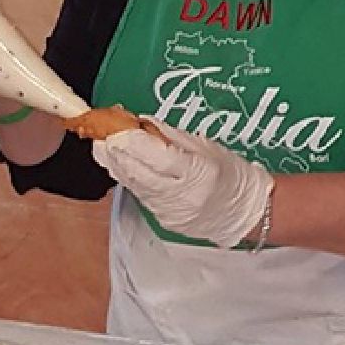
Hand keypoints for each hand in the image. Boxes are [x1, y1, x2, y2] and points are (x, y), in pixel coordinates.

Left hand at [92, 118, 272, 248]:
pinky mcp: (164, 221)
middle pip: (139, 173)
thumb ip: (172, 137)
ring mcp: (171, 211)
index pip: (157, 157)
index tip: (114, 128)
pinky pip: (142, 196)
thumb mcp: (206, 147)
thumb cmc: (231, 175)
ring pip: (135, 186)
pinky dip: (129, 179)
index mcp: (197, 173)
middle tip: (98, 133)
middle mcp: (182, 196)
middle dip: (115, 153)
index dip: (132, 144)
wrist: (246, 213)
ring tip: (103, 146)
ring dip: (117, 165)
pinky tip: (121, 166)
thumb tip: (142, 123)